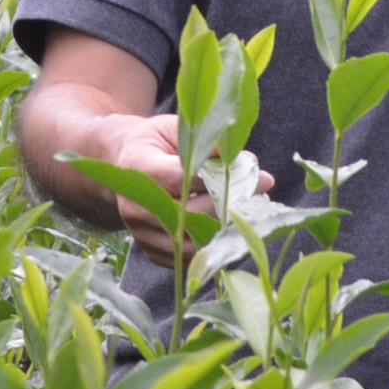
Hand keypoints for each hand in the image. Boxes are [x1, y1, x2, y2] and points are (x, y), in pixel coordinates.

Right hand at [99, 113, 273, 262]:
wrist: (123, 169)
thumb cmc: (156, 143)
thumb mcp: (177, 129)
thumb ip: (207, 142)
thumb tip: (246, 162)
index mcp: (137, 166)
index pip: (181, 178)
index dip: (222, 180)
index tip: (260, 177)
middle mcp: (135, 205)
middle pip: (190, 215)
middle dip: (233, 207)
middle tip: (265, 196)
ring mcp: (141, 233)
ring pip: (193, 243)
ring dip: (229, 231)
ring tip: (256, 212)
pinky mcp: (152, 252)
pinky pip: (190, 258)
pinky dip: (217, 247)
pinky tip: (237, 229)